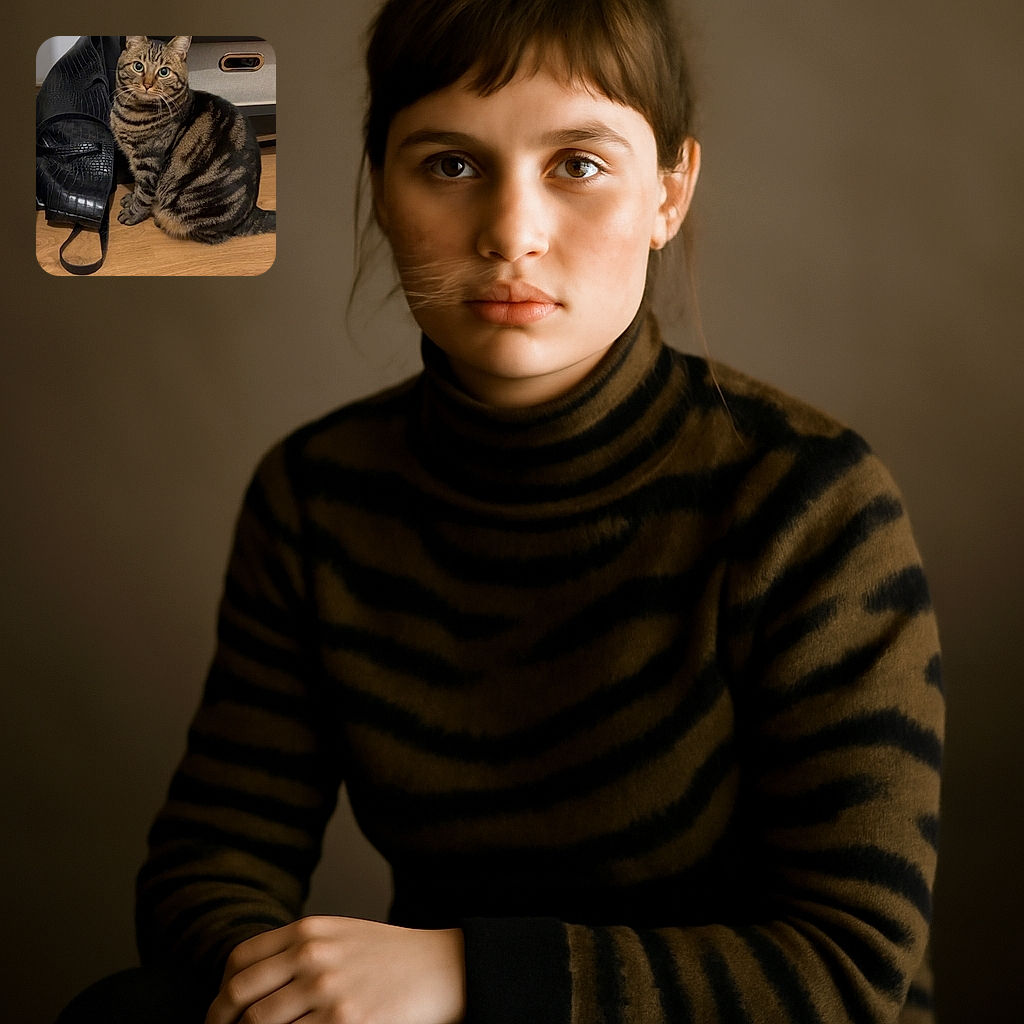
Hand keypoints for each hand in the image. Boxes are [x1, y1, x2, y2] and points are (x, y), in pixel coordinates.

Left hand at [205, 916, 465, 1023]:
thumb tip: (250, 986)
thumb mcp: (341, 936)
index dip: (220, 992)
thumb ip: (299, 950)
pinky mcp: (344, 1023)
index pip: (240, 960)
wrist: (442, 969)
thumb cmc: (391, 957)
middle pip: (239, 995)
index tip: (220, 1014)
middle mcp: (312, 955)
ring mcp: (326, 991)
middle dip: (220, 1023)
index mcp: (309, 930)